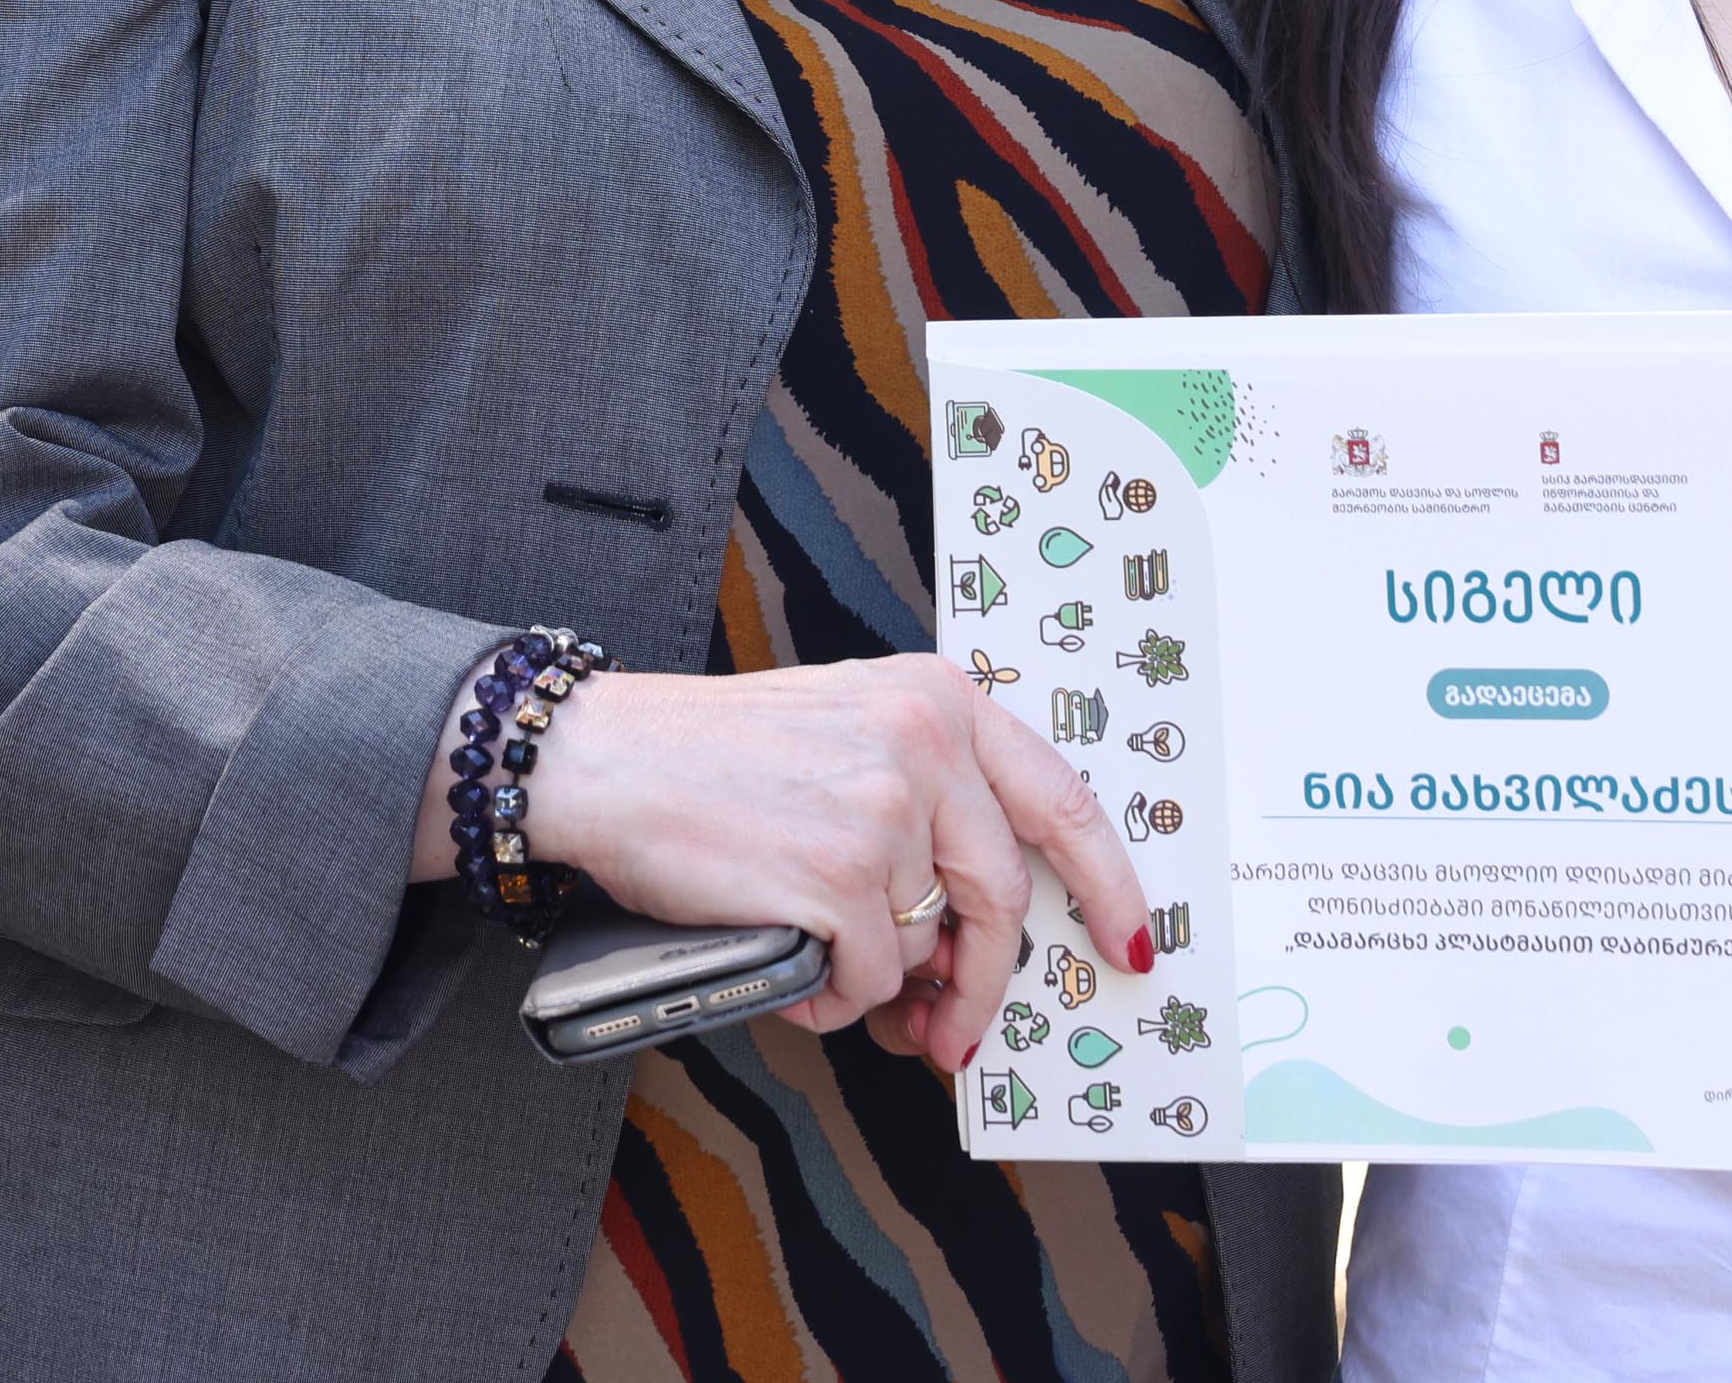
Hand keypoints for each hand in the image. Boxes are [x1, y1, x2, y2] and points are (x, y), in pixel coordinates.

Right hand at [521, 656, 1154, 1073]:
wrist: (604, 758)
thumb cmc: (712, 756)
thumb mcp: (846, 731)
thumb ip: (928, 804)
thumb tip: (973, 939)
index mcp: (938, 698)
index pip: (1061, 798)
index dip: (1106, 882)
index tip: (1127, 939)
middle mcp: (924, 742)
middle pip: (1000, 899)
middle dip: (982, 984)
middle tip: (954, 1034)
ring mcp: (884, 811)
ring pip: (924, 946)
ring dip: (875, 981)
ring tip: (817, 957)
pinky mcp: (837, 877)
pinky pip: (867, 980)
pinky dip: (828, 996)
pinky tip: (787, 960)